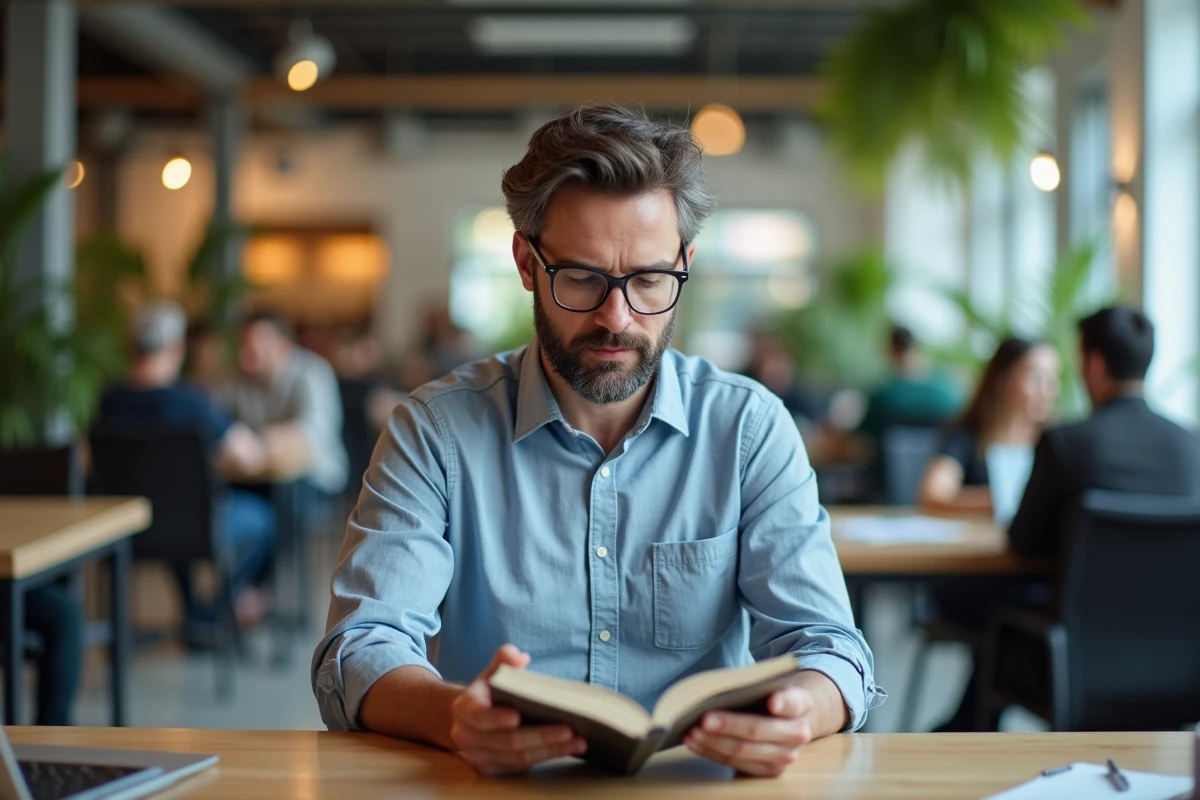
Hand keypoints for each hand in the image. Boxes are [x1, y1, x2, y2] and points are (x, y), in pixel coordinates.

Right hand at [449, 644, 587, 775]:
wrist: (471, 718)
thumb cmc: (488, 692)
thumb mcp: (492, 672)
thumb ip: (504, 660)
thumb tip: (519, 658)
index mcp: (465, 708)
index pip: (479, 716)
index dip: (497, 719)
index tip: (517, 717)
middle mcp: (466, 736)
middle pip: (507, 741)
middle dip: (540, 736)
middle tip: (569, 729)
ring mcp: (478, 756)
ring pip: (518, 758)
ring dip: (550, 751)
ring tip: (578, 741)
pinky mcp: (491, 770)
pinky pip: (521, 767)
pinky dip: (547, 757)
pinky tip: (568, 748)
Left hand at [683, 686, 814, 776]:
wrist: (791, 720)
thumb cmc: (770, 696)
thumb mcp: (770, 684)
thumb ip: (752, 684)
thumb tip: (714, 690)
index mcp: (802, 704)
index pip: (794, 702)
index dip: (783, 702)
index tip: (772, 700)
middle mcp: (798, 732)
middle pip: (759, 730)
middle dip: (729, 725)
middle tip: (704, 718)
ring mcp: (785, 756)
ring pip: (743, 750)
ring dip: (713, 742)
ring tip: (692, 731)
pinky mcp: (770, 771)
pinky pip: (736, 764)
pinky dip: (712, 752)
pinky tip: (695, 742)